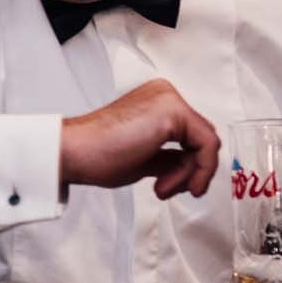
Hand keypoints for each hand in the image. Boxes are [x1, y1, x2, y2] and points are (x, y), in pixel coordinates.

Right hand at [59, 79, 219, 199]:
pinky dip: (199, 170)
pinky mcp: (172, 112)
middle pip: (202, 138)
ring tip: (162, 187)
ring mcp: (169, 100)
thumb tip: (188, 166)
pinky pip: (206, 145)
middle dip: (191, 170)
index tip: (173, 186)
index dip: (189, 166)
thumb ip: (169, 157)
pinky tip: (171, 184)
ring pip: (206, 143)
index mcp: (157, 101)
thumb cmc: (97, 155)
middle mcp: (165, 94)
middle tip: (167, 188)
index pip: (191, 134)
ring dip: (190, 174)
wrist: (74, 152)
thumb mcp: (144, 157)